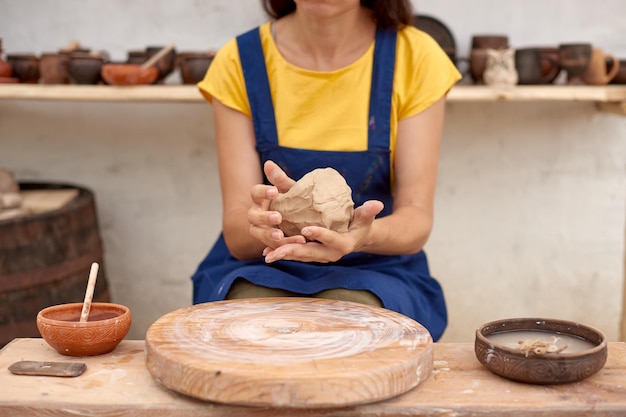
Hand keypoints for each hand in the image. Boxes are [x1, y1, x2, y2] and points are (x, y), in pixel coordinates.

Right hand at [248, 161, 306, 249]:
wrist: (298, 220)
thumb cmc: (292, 201)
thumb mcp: (289, 191)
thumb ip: (280, 180)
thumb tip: (268, 163)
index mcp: (260, 199)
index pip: (255, 193)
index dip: (263, 192)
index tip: (275, 191)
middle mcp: (256, 214)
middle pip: (253, 216)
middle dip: (264, 217)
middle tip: (278, 217)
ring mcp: (259, 229)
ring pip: (258, 233)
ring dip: (268, 235)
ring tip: (281, 235)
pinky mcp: (268, 242)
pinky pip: (271, 246)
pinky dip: (280, 246)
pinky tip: (293, 244)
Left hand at [263, 199, 383, 262]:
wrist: (357, 237)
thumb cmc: (361, 223)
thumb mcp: (365, 217)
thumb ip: (368, 211)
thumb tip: (377, 203)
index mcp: (343, 244)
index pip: (331, 240)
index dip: (320, 235)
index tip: (307, 230)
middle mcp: (330, 254)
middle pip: (310, 253)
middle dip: (293, 252)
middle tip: (276, 251)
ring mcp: (319, 256)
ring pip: (300, 256)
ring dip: (284, 254)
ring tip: (268, 254)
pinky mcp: (311, 254)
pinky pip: (296, 255)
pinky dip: (282, 252)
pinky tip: (266, 252)